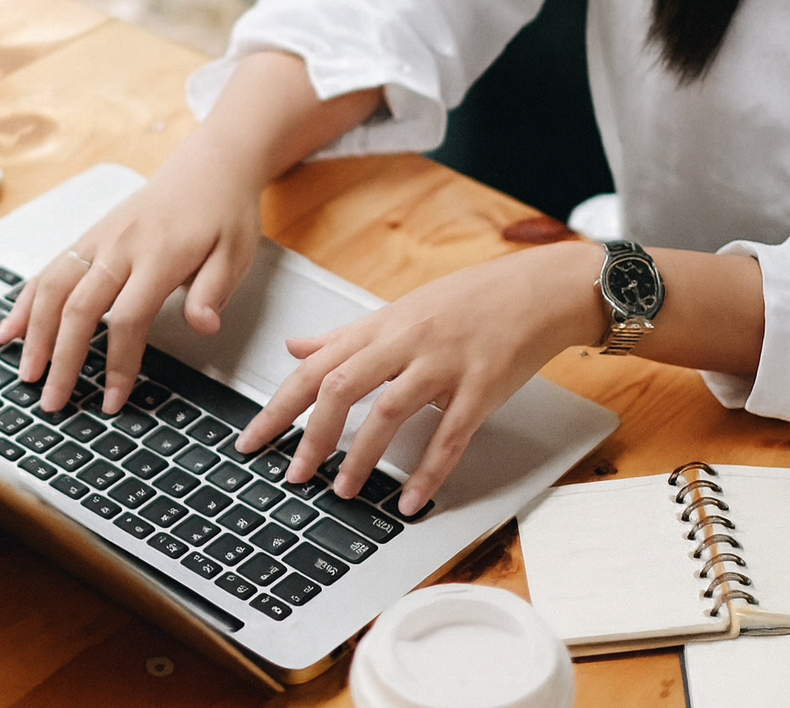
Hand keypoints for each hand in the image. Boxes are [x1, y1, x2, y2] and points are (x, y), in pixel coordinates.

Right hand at [0, 129, 265, 414]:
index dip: (118, 363)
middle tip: (52, 401)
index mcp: (160, 255)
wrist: (207, 166)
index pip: (129, 318)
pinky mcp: (89, 237)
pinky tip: (8, 329)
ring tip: (25, 373)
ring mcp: (99, 239)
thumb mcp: (236, 253)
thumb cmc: (222, 213)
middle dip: (61, 358)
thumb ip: (214, 291)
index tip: (113, 401)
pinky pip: (49, 270)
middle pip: (79, 307)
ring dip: (33, 333)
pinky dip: (24, 300)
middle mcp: (120, 246)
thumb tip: (202, 327)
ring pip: (54, 287)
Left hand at [236, 240, 606, 515]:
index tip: (252, 439)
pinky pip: (450, 435)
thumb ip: (344, 336)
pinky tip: (409, 499)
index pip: (314, 367)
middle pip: (341, 386)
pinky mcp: (482, 387)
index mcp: (380, 327)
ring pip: (389, 411)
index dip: (279, 405)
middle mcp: (405, 343)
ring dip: (361, 456)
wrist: (536, 290)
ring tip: (342, 490)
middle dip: (311, 435)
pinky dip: (427, 471)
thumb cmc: (467, 301)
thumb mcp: (397, 311)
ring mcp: (443, 365)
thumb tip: (294, 347)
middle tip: (293, 474)